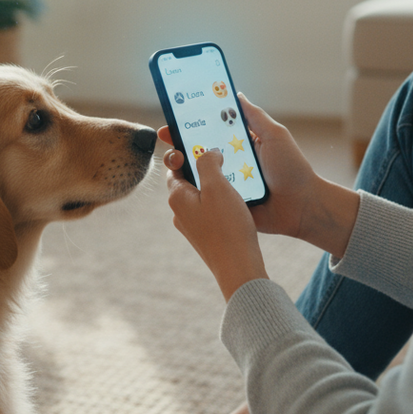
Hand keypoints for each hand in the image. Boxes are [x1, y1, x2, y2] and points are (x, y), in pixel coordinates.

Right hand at [159, 93, 360, 258]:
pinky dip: (194, 192)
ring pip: (197, 174)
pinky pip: (206, 197)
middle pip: (197, 152)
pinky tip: (184, 185)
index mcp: (239, 145)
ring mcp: (226, 184)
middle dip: (180, 144)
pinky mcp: (226, 203)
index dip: (190, 124)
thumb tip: (235, 94)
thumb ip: (255, 116)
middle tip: (168, 138)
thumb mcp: (275, 135)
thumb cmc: (292, 169)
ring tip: (174, 160)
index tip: (173, 118)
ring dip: (183, 167)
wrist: (302, 207)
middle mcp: (229, 163)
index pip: (209, 131)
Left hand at [165, 147, 267, 299]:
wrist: (238, 267)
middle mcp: (180, 212)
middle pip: (187, 179)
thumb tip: (207, 152)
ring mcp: (193, 226)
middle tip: (222, 159)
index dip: (186, 152)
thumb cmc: (227, 226)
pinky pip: (210, 210)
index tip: (202, 146)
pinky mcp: (207, 236)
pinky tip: (238, 200)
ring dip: (214, 184)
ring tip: (234, 177)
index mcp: (177, 197)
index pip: (173, 165)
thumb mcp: (217, 186)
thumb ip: (207, 162)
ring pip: (200, 195)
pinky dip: (221, 200)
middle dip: (203, 168)